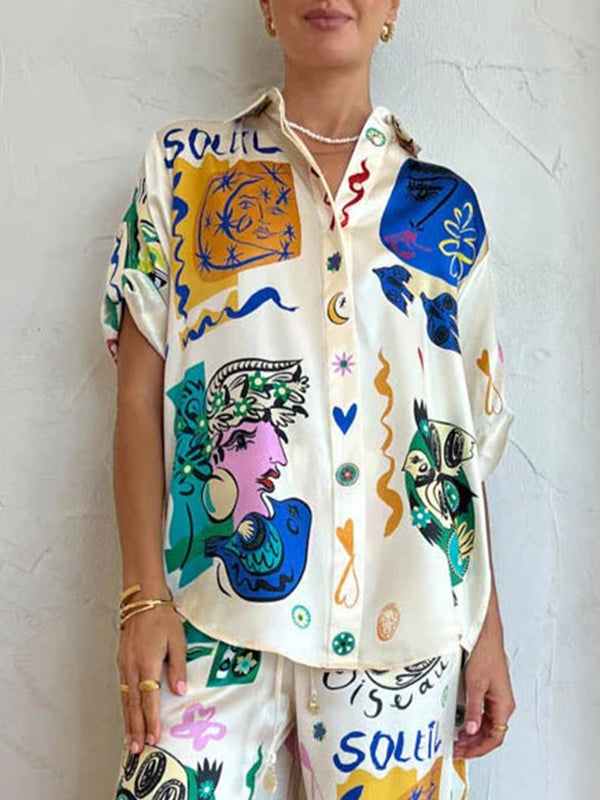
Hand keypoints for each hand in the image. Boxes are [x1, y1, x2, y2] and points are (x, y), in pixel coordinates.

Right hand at [117, 603, 186, 753]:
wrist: (142, 600)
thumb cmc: (163, 618)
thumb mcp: (177, 640)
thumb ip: (178, 666)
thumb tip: (180, 691)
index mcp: (148, 662)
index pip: (150, 697)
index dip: (152, 719)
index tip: (154, 737)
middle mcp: (132, 667)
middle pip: (133, 704)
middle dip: (136, 728)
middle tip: (138, 750)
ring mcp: (124, 665)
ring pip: (125, 699)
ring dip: (128, 722)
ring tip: (130, 742)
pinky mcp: (121, 662)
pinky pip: (122, 690)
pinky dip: (124, 707)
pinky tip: (127, 716)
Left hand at [453, 626, 515, 758]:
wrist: (485, 635)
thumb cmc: (485, 654)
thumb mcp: (475, 684)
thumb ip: (475, 709)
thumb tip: (472, 731)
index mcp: (504, 705)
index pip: (495, 738)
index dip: (479, 749)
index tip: (464, 752)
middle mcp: (503, 703)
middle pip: (491, 733)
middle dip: (474, 744)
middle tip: (457, 748)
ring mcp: (497, 697)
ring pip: (487, 724)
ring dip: (473, 734)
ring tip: (457, 739)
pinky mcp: (490, 691)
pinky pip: (484, 714)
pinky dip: (474, 722)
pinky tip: (463, 723)